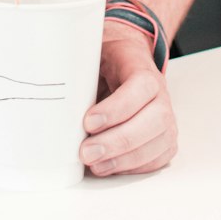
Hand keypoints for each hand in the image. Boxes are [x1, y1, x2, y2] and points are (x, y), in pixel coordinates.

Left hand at [79, 23, 177, 176]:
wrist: (126, 59)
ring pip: (158, 143)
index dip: (116, 108)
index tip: (88, 122)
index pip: (140, 87)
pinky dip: (134, 168)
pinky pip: (157, 159)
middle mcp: (161, 94)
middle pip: (154, 121)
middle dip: (118, 141)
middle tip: (86, 152)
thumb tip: (53, 82)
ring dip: (124, 159)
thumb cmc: (107, 59)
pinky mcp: (165, 139)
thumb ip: (80, 65)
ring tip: (95, 165)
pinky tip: (111, 167)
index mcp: (142, 67)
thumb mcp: (93, 52)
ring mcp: (167, 118)